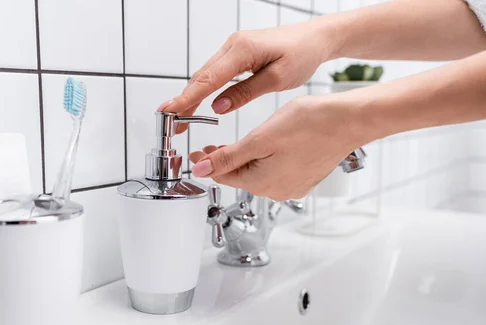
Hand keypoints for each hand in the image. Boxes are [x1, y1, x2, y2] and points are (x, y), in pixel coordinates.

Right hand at [158, 22, 330, 132]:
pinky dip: (203, 88)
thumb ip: (245, 93)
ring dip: (191, 96)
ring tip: (180, 118)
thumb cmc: (302, 55)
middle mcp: (233, 45)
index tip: (169, 112)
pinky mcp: (236, 52)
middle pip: (200, 77)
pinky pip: (214, 72)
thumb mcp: (277, 79)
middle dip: (183, 101)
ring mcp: (233, 47)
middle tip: (172, 125)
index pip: (207, 79)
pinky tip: (197, 102)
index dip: (186, 98)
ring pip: (205, 75)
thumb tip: (216, 108)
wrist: (316, 37)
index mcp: (242, 50)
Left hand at [189, 96, 366, 200]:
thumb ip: (228, 157)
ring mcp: (292, 187)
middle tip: (210, 147)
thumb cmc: (310, 124)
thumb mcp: (259, 139)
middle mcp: (276, 191)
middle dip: (223, 162)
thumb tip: (202, 171)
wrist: (348, 121)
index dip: (206, 163)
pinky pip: (275, 173)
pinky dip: (263, 162)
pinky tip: (262, 149)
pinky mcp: (303, 179)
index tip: (196, 153)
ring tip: (234, 146)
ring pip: (257, 175)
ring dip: (243, 161)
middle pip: (239, 177)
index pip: (223, 176)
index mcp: (262, 183)